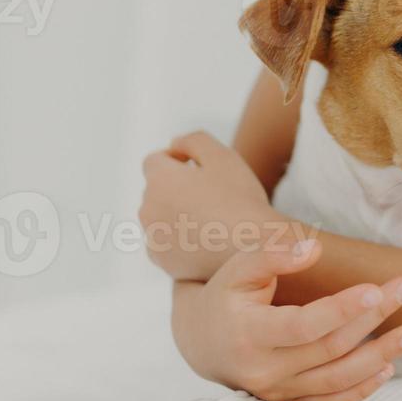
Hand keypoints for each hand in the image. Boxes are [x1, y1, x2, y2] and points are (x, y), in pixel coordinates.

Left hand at [141, 130, 290, 280]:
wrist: (253, 246)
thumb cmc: (240, 198)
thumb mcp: (223, 155)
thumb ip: (194, 140)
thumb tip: (174, 144)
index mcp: (160, 179)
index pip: (154, 160)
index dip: (175, 159)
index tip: (195, 166)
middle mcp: (148, 208)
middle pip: (156, 189)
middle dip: (176, 187)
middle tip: (211, 193)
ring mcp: (153, 237)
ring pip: (159, 216)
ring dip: (175, 212)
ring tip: (210, 217)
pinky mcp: (163, 260)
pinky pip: (164, 242)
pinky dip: (178, 238)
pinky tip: (204, 239)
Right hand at [172, 238, 401, 400]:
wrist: (203, 342)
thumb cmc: (227, 295)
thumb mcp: (239, 268)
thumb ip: (273, 255)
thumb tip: (313, 249)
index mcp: (249, 333)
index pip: (303, 326)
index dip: (341, 309)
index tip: (375, 288)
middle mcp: (263, 370)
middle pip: (330, 348)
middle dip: (374, 318)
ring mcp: (277, 392)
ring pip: (336, 380)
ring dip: (381, 356)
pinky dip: (361, 390)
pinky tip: (389, 368)